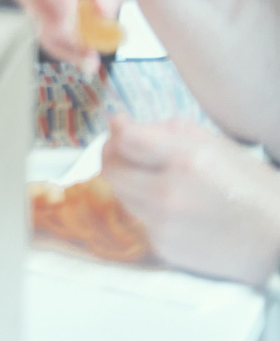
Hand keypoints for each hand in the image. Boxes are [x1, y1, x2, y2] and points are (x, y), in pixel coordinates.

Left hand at [104, 120, 279, 283]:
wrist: (279, 237)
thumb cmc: (249, 184)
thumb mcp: (212, 143)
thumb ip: (163, 130)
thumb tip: (120, 125)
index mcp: (185, 160)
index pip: (125, 140)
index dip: (118, 130)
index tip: (121, 127)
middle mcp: (169, 193)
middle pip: (111, 169)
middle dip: (116, 156)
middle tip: (129, 153)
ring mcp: (164, 225)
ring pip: (122, 196)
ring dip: (131, 184)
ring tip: (157, 181)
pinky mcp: (165, 248)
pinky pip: (141, 221)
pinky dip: (148, 211)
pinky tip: (175, 210)